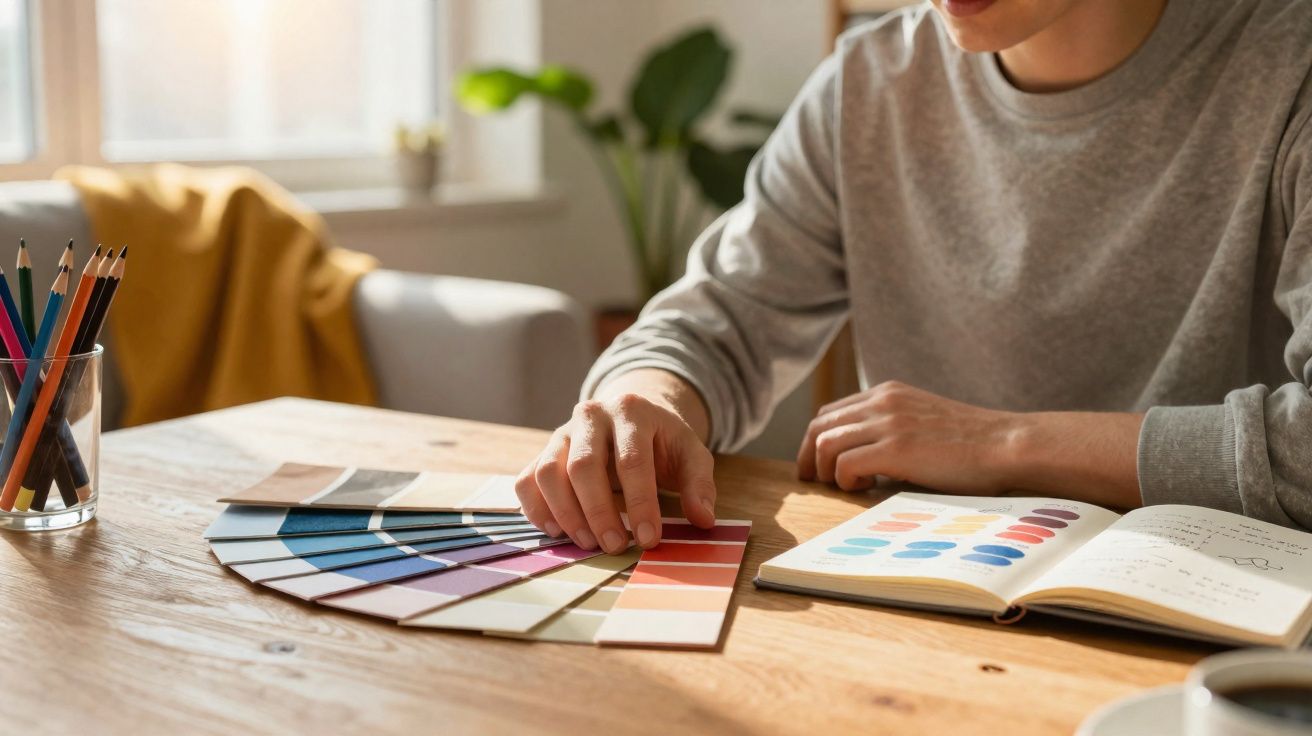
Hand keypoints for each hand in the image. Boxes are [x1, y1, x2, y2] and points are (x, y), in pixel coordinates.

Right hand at [514, 393, 716, 553]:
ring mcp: (562, 432)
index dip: (640, 503)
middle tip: (614, 547)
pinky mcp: (544, 451)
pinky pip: (527, 480)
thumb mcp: (690, 454)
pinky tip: (559, 532)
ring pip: (548, 472)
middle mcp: (591, 416)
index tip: (649, 540)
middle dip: (599, 512)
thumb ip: (699, 484)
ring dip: (565, 513)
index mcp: (631, 411)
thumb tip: (704, 520)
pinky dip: (537, 509)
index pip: (632, 460)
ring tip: (588, 543)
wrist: (631, 416)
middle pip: (584, 466)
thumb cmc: (662, 440)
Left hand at [796, 381, 1144, 507]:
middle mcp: (883, 401)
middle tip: (815, 482)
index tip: (816, 466)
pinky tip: (866, 487)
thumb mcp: (925, 424)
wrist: (1009, 446)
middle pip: (819, 425)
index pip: (831, 412)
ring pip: (825, 443)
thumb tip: (863, 458)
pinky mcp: (896, 447)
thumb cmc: (973, 446)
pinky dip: (846, 480)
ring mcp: (888, 422)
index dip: (816, 440)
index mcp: (888, 393)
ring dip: (827, 470)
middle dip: (810, 456)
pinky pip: (844, 463)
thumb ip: (893, 429)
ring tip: (848, 486)